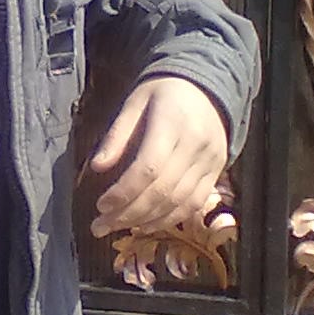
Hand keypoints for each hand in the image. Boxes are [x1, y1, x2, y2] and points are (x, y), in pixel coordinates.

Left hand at [88, 76, 226, 236]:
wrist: (208, 87)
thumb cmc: (164, 93)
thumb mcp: (135, 103)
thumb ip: (117, 135)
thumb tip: (97, 167)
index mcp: (172, 123)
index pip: (149, 167)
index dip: (124, 191)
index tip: (100, 205)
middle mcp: (195, 145)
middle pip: (162, 191)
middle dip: (129, 213)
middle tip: (100, 226)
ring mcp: (210, 161)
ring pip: (178, 202)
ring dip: (146, 221)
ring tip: (118, 228)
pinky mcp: (216, 172)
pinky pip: (194, 204)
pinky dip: (169, 220)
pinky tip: (146, 226)